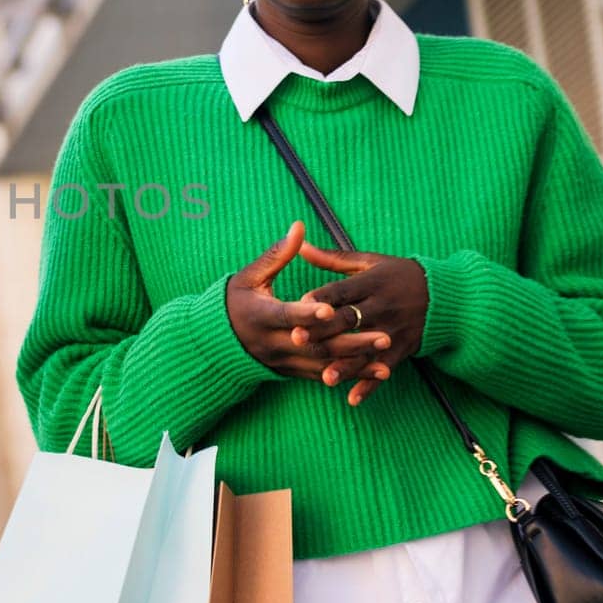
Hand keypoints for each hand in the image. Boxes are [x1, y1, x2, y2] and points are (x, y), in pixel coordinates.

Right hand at [226, 222, 393, 389]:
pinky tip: (372, 371)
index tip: (332, 308)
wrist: (217, 340)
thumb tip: (298, 228)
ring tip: (385, 359)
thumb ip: (276, 255)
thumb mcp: (249, 277)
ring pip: (321, 365)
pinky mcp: (290, 371)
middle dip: (349, 343)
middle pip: (314, 346)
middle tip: (383, 335)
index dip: (308, 313)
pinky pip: (321, 375)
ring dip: (354, 364)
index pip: (288, 315)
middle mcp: (272, 343)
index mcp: (260, 316)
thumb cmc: (235, 300)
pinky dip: (347, 374)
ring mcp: (282, 360)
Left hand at [297, 243, 428, 404]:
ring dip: (346, 364)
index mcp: (373, 283)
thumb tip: (302, 247)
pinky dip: (370, 385)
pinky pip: (384, 368)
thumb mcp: (370, 262)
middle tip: (297, 339)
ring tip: (325, 377)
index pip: (343, 291)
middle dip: (324, 330)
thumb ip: (333, 259)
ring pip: (365, 349)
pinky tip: (352, 399)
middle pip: (350, 320)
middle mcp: (382, 307)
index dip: (323, 298)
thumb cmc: (400, 275)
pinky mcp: (403, 349)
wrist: (446, 296)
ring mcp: (394, 331)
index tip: (300, 304)